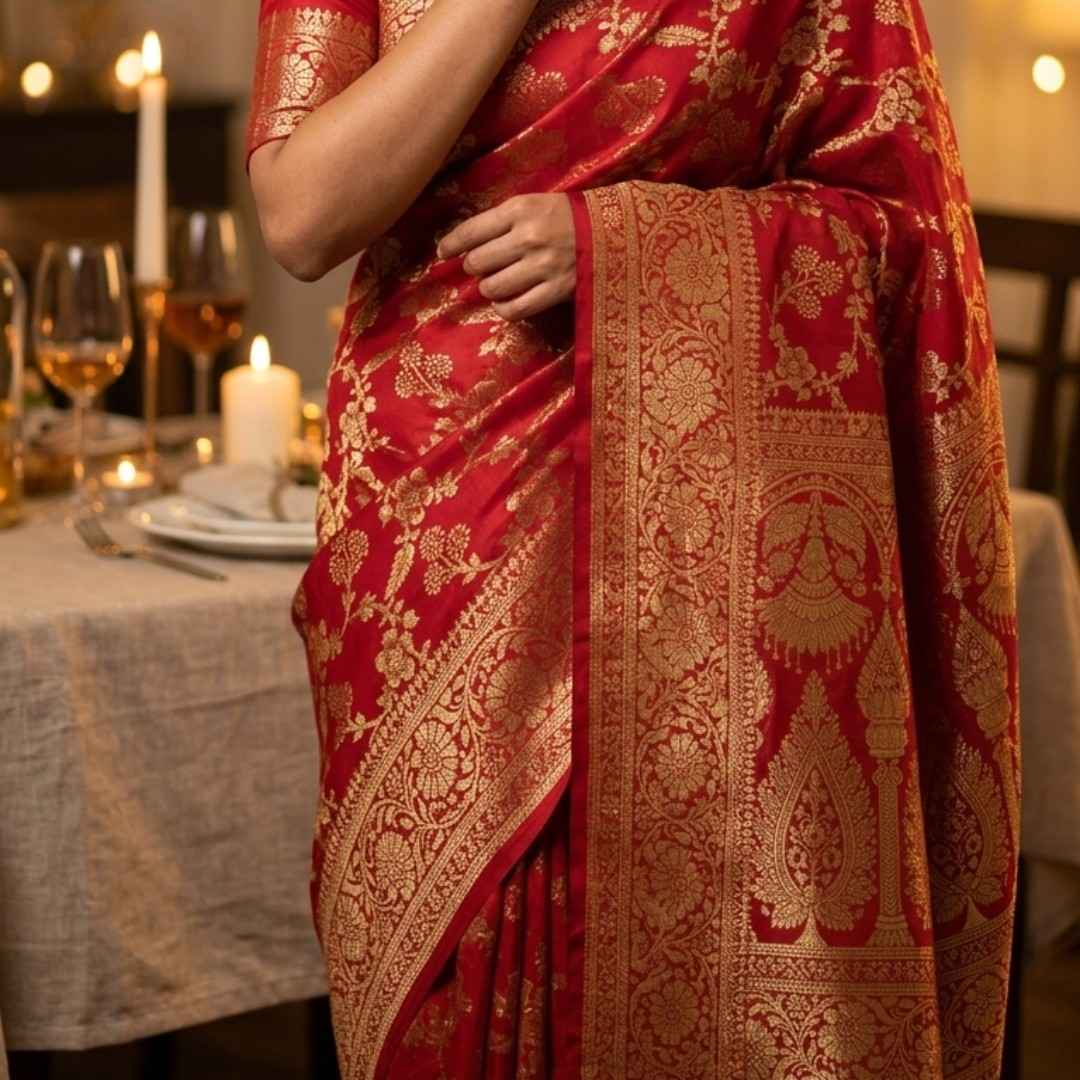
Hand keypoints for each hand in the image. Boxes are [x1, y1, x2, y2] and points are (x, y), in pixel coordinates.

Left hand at [436, 193, 576, 320]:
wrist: (616, 232)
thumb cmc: (570, 217)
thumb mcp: (536, 204)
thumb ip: (503, 221)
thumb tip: (465, 245)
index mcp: (521, 210)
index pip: (472, 230)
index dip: (451, 244)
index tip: (442, 253)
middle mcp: (529, 237)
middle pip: (478, 262)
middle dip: (474, 267)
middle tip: (483, 267)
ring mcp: (543, 266)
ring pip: (492, 287)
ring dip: (489, 288)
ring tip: (497, 283)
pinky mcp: (556, 291)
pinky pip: (514, 309)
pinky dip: (504, 308)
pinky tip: (507, 301)